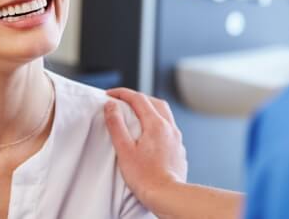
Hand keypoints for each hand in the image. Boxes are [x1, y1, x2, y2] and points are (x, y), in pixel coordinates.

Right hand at [104, 88, 187, 212]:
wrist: (167, 195)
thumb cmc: (145, 177)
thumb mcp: (124, 149)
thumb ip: (116, 125)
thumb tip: (111, 106)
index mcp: (156, 124)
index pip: (138, 99)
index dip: (122, 93)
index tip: (110, 94)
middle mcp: (169, 127)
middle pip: (154, 102)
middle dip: (138, 97)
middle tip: (123, 100)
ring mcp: (176, 138)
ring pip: (164, 113)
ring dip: (150, 108)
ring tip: (137, 114)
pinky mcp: (179, 149)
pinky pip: (169, 127)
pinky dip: (158, 122)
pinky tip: (151, 133)